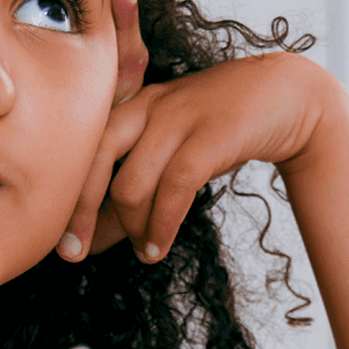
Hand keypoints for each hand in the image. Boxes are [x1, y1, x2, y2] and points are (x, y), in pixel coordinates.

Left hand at [58, 0, 333, 263]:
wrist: (288, 95)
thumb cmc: (221, 128)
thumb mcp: (171, 151)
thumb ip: (135, 187)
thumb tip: (94, 237)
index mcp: (131, 106)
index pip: (82, 150)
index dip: (68, 198)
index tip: (59, 242)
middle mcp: (148, 105)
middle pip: (95, 160)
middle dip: (80, 211)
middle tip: (74, 253)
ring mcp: (180, 116)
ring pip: (133, 182)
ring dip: (133, 228)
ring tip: (143, 252)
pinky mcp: (212, 134)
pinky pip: (174, 186)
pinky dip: (162, 224)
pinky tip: (159, 246)